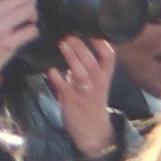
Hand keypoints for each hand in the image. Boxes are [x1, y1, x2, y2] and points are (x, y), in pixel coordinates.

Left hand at [50, 31, 116, 160]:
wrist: (92, 131)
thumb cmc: (91, 102)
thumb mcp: (95, 83)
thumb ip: (86, 66)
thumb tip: (72, 44)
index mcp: (105, 77)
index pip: (109, 57)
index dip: (102, 43)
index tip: (92, 30)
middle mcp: (97, 83)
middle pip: (93, 62)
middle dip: (81, 47)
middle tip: (69, 34)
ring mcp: (85, 93)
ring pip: (81, 73)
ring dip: (72, 58)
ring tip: (62, 44)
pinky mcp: (71, 102)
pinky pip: (64, 88)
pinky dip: (57, 78)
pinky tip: (50, 70)